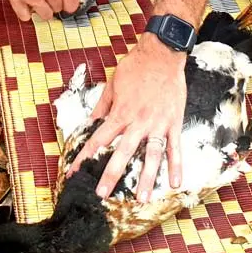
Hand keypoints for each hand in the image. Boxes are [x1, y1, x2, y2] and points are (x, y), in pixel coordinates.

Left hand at [69, 34, 186, 201]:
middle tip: (102, 194)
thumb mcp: (112, 83)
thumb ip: (102, 107)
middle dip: (111, 174)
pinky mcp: (173, 122)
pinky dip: (176, 165)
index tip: (74, 173)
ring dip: (146, 178)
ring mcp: (158, 123)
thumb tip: (90, 124)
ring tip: (141, 199)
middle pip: (123, 152)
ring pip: (151, 156)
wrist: (162, 53)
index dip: (84, 158)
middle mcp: (138, 122)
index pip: (98, 140)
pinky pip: (175, 147)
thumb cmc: (135, 66)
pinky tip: (175, 183)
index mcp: (120, 113)